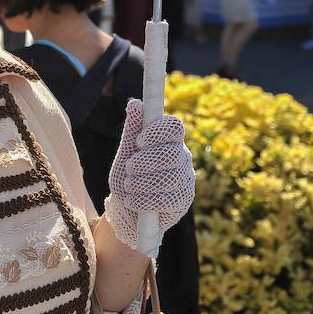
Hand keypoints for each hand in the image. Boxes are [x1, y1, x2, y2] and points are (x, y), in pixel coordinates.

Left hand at [103, 99, 195, 256]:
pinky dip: (144, 200)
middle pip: (171, 154)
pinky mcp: (184, 202)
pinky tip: (132, 201)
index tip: (138, 142)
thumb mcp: (126, 153)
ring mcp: (186, 180)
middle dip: (145, 161)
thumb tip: (135, 103)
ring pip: (168, 179)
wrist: (128, 210)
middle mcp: (182, 157)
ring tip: (128, 186)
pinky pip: (168, 200)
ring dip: (141, 183)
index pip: (175, 127)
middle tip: (129, 168)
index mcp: (170, 140)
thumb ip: (132, 130)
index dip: (157, 132)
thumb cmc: (128, 176)